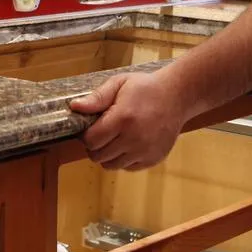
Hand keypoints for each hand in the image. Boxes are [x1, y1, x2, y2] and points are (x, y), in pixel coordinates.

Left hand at [68, 71, 186, 170]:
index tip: (89, 128)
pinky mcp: (153, 159)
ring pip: (111, 165)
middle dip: (94, 146)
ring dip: (107, 155)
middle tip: (100, 133)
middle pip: (98, 156)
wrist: (177, 96)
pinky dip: (123, 159)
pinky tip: (127, 144)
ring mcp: (144, 152)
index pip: (91, 140)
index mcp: (123, 119)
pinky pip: (128, 167)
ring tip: (113, 139)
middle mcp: (134, 139)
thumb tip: (74, 107)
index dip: (85, 135)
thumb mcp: (119, 84)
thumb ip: (97, 98)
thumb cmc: (145, 87)